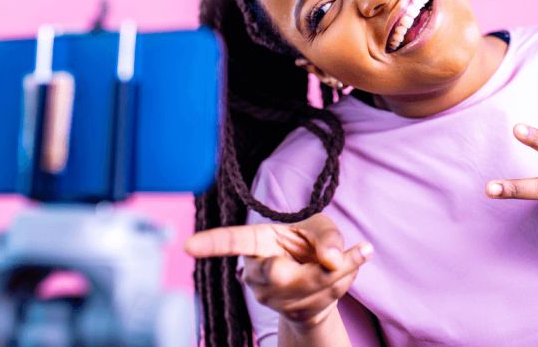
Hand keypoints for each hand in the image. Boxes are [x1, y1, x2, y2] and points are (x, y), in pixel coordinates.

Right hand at [185, 213, 373, 326]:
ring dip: (340, 273)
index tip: (188, 246)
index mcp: (258, 240)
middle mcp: (258, 271)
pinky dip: (344, 282)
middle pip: (278, 273)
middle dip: (310, 271)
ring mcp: (271, 296)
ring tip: (348, 256)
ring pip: (311, 287)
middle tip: (332, 260)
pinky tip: (349, 267)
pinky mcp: (290, 311)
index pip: (233, 241)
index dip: (211, 244)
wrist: (321, 279)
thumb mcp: (320, 226)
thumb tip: (332, 258)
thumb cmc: (313, 243)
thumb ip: (328, 236)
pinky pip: (325, 297)